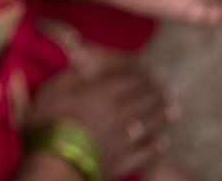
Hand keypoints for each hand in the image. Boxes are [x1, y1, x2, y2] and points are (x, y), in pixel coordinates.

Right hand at [28, 57, 175, 178]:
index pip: (130, 81)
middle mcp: (119, 114)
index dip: (143, 76)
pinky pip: (147, 153)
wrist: (56, 162)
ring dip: (163, 116)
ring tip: (173, 110)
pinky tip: (162, 143)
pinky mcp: (124, 161)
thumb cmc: (48, 124)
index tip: (153, 72)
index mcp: (101, 95)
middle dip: (157, 93)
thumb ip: (69, 75)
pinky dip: (157, 147)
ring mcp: (124, 139)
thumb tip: (82, 60)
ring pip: (151, 125)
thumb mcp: (50, 91)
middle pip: (145, 101)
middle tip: (166, 88)